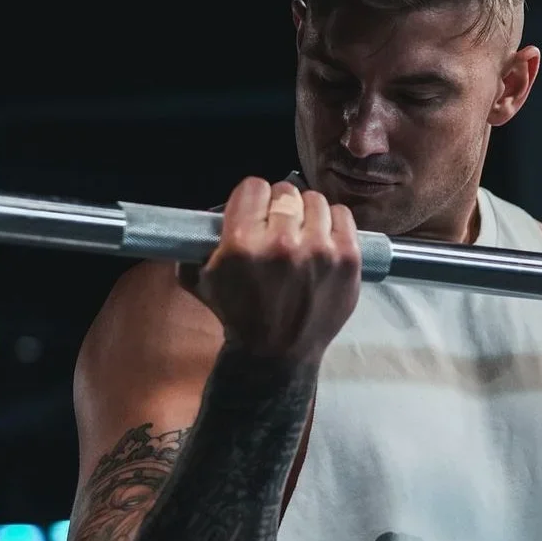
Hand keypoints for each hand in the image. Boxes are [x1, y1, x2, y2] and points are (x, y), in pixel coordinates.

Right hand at [179, 177, 360, 363]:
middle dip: (279, 207)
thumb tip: (205, 213)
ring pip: (315, 200)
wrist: (276, 353)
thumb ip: (194, 242)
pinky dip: (333, 222)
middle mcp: (282, 244)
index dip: (252, 199)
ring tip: (302, 233)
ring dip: (306, 213)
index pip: (254, 186)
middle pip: (286, 191)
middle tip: (278, 226)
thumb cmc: (237, 314)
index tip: (255, 212)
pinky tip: (323, 237)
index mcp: (243, 244)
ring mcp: (320, 251)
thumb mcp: (199, 278)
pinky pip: (343, 215)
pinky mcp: (347, 259)